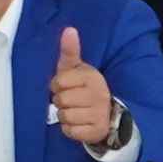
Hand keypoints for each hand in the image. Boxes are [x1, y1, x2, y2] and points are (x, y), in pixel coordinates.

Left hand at [47, 25, 121, 149]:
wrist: (106, 113)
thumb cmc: (83, 87)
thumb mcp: (75, 68)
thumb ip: (69, 51)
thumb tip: (69, 29)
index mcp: (92, 77)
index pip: (59, 81)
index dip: (56, 85)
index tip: (64, 86)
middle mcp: (99, 95)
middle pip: (61, 100)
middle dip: (60, 101)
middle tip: (70, 100)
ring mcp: (100, 114)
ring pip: (65, 116)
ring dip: (64, 116)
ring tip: (74, 111)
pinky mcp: (97, 131)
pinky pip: (70, 131)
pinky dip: (69, 129)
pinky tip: (77, 123)